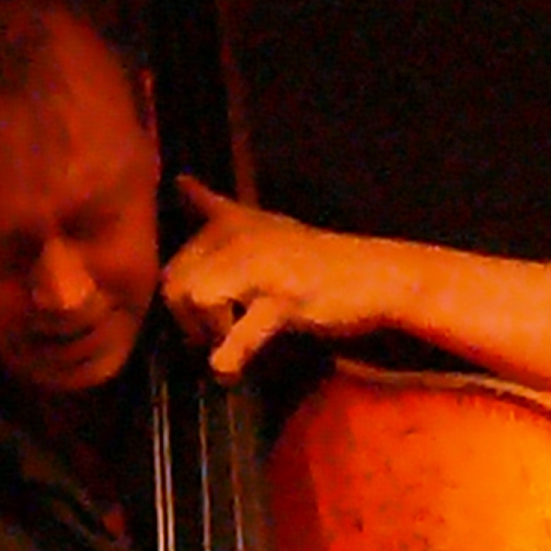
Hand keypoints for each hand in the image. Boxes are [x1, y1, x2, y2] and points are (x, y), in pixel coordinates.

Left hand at [160, 177, 401, 380]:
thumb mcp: (263, 224)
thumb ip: (216, 207)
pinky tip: (228, 368)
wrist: (375, 275)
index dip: (175, 290)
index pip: (176, 253)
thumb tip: (180, 182)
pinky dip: (227, 356)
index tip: (191, 311)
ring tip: (222, 344)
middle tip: (208, 335)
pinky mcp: (282, 298)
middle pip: (176, 279)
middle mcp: (241, 237)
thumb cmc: (316, 256)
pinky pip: (238, 332)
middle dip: (184, 317)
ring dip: (202, 331)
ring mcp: (262, 266)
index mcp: (232, 221)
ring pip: (196, 297)